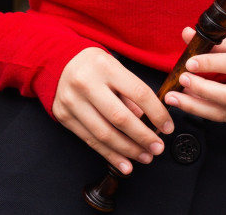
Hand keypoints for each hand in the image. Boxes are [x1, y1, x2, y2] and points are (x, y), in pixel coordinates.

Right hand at [52, 47, 174, 174]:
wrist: (58, 61)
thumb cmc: (94, 66)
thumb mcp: (115, 68)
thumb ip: (131, 93)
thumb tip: (150, 122)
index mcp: (105, 66)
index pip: (138, 93)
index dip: (156, 113)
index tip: (167, 127)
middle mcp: (86, 83)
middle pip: (120, 118)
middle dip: (143, 137)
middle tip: (157, 148)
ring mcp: (72, 101)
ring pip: (104, 134)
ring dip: (128, 150)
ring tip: (144, 157)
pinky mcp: (64, 116)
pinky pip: (90, 141)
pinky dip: (109, 155)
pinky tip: (124, 163)